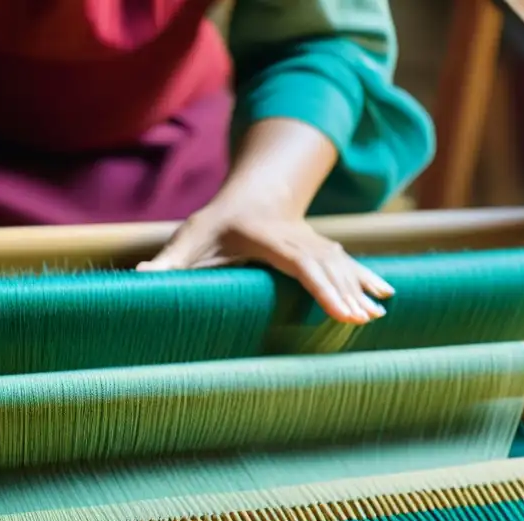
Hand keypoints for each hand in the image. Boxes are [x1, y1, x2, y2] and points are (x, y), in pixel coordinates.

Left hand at [136, 207, 392, 323]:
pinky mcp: (321, 249)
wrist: (249, 196)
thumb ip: (167, 262)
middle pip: (327, 267)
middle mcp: (298, 239)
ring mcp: (314, 242)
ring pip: (342, 265)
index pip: (301, 264)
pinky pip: (348, 264)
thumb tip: (135, 281)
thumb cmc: (216, 224)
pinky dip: (367, 278)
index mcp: (269, 239)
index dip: (322, 286)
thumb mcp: (190, 238)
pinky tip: (387, 296)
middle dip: (346, 293)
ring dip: (361, 288)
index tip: (340, 309)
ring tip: (378, 316)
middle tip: (364, 321)